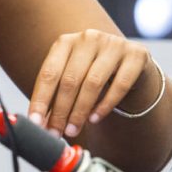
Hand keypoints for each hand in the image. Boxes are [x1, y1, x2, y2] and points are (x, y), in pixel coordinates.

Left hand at [28, 30, 150, 137]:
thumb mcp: (71, 78)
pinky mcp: (136, 55)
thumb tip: (38, 125)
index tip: (34, 122)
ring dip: (80, 111)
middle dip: (60, 111)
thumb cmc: (90, 73)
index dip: (40, 100)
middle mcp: (88, 38)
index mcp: (65, 42)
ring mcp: (113, 44)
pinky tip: (94, 119)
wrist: (128, 64)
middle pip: (70, 80)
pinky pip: (120, 85)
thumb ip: (54, 98)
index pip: (48, 73)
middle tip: (55, 133)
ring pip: (93, 83)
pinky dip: (105, 105)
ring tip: (72, 130)